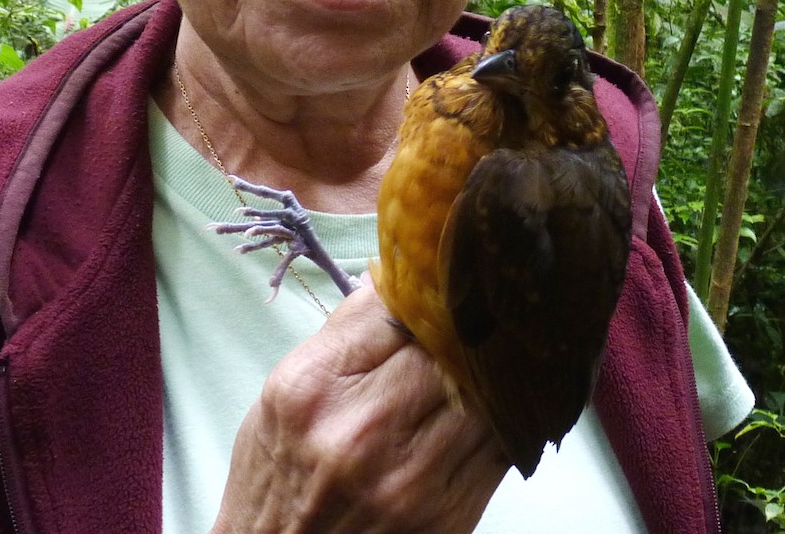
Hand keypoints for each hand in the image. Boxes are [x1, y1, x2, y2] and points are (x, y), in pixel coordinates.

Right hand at [210, 279, 506, 533]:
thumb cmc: (277, 472)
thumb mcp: (285, 390)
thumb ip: (343, 332)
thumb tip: (395, 276)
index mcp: (315, 387)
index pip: (393, 308)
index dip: (424, 287)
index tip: (439, 275)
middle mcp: (362, 431)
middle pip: (445, 346)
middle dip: (463, 323)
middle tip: (481, 302)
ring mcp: (411, 479)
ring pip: (483, 393)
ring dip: (495, 366)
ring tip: (503, 343)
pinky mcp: (449, 514)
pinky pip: (499, 446)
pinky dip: (507, 415)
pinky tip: (505, 397)